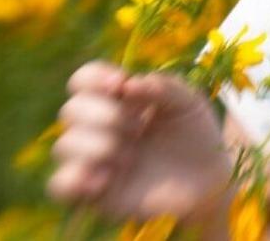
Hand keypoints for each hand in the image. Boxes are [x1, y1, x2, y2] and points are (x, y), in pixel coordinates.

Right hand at [47, 61, 233, 222]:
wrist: (209, 180)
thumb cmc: (195, 134)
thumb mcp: (189, 102)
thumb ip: (164, 86)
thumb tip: (128, 85)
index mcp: (116, 99)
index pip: (83, 80)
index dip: (93, 77)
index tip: (120, 84)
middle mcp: (98, 127)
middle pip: (70, 110)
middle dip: (105, 114)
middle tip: (138, 127)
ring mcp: (94, 160)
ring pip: (64, 145)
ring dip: (98, 146)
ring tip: (131, 156)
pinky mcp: (94, 192)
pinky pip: (60, 184)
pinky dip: (76, 178)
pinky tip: (106, 179)